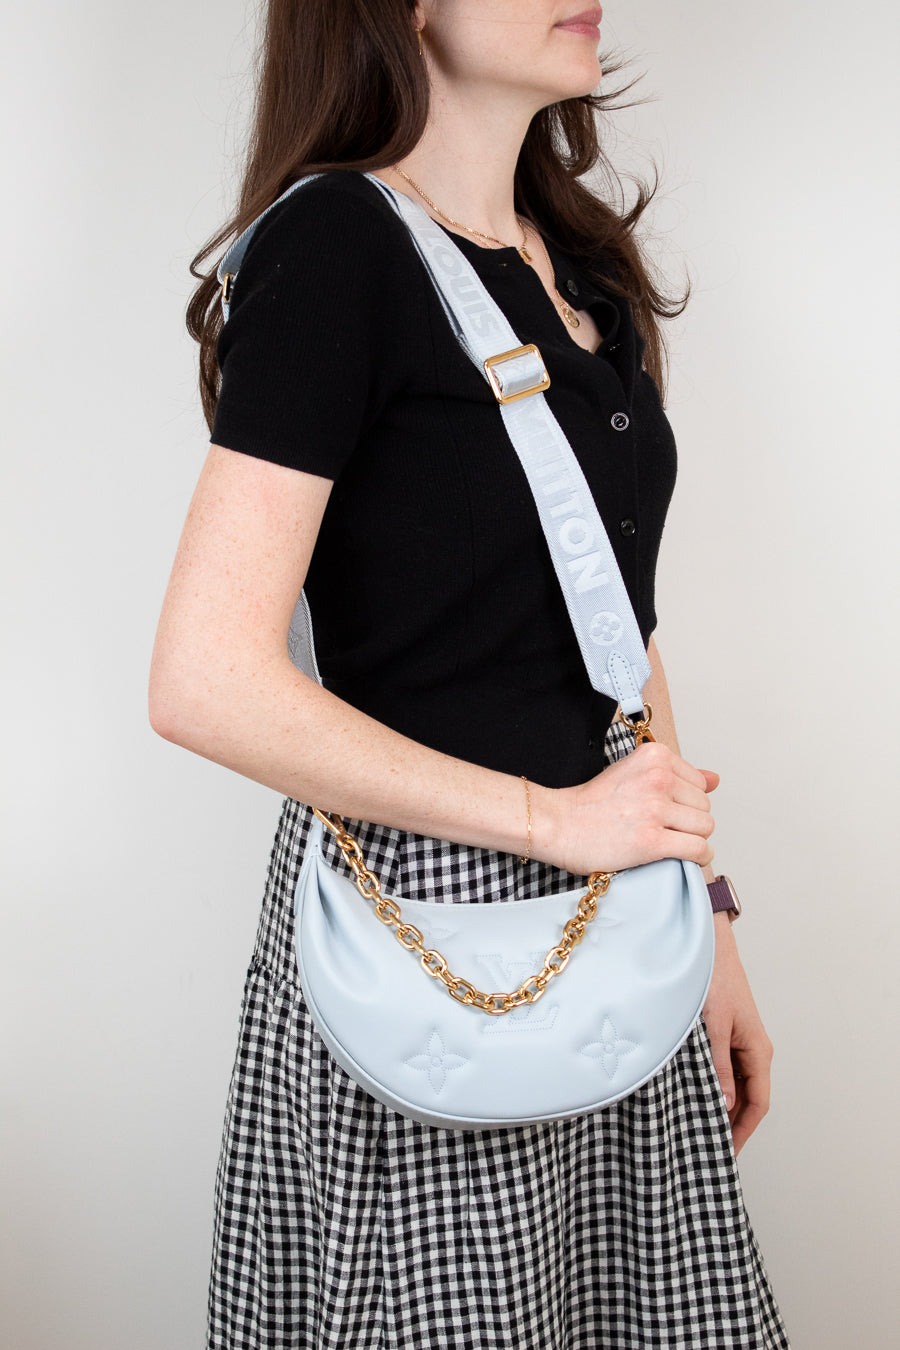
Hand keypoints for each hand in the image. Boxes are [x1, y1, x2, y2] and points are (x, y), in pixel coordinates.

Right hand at [543, 741, 718, 875]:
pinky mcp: (651, 841)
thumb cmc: (592, 802)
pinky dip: (697, 857)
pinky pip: (698, 849)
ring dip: (691, 840)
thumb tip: (715, 779)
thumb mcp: (634, 773)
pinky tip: (680, 857)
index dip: (684, 802)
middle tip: (661, 827)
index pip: (700, 784)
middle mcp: (658, 778)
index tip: (663, 810)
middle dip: (688, 821)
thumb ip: (678, 774)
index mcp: (655, 756)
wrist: (559, 824)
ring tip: (666, 841)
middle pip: (705, 807)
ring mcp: (655, 810)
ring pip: (705, 828)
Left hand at [703, 912, 773, 1153]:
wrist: (707, 945)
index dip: (742, 1131)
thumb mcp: (714, 1026)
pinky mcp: (721, 1033)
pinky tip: (689, 1095)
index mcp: (758, 1050)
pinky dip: (709, 1086)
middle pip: (746, 1098)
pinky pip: (720, 1069)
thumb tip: (723, 1106)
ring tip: (695, 1129)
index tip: (724, 1154)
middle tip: (705, 1149)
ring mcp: (737, 1041)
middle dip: (729, 1125)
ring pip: (732, 1084)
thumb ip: (718, 1067)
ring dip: (718, 1106)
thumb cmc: (713, 980)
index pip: (758, 1103)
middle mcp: (751, 1049)